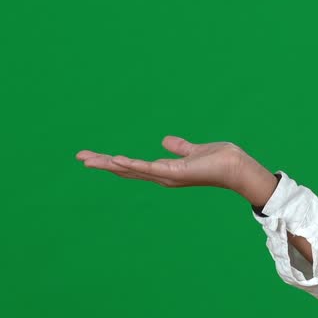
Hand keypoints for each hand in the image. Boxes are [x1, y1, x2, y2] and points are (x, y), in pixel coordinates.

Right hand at [76, 136, 250, 190]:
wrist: (238, 168)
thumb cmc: (221, 161)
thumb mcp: (195, 151)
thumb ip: (180, 147)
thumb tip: (166, 141)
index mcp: (165, 170)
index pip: (133, 166)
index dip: (113, 161)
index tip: (92, 156)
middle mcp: (163, 176)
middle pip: (126, 170)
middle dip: (103, 164)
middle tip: (80, 157)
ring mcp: (168, 176)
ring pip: (133, 170)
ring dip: (110, 164)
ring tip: (89, 159)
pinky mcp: (176, 173)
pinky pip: (150, 168)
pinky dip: (133, 165)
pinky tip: (118, 160)